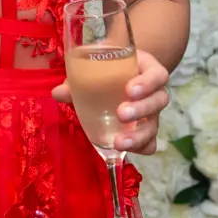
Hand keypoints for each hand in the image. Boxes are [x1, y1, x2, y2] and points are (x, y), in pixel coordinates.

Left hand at [52, 47, 170, 154]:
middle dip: (141, 109)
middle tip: (121, 113)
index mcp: (145, 69)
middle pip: (159, 100)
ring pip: (155, 125)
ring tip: (119, 141)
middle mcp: (153, 91)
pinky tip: (125, 150)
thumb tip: (58, 93)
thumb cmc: (106, 69)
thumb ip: (78, 79)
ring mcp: (152, 112)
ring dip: (138, 135)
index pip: (158, 74)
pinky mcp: (146, 129)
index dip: (147, 82)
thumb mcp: (94, 68)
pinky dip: (140, 148)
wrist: (116, 75)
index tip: (129, 89)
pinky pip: (150, 142)